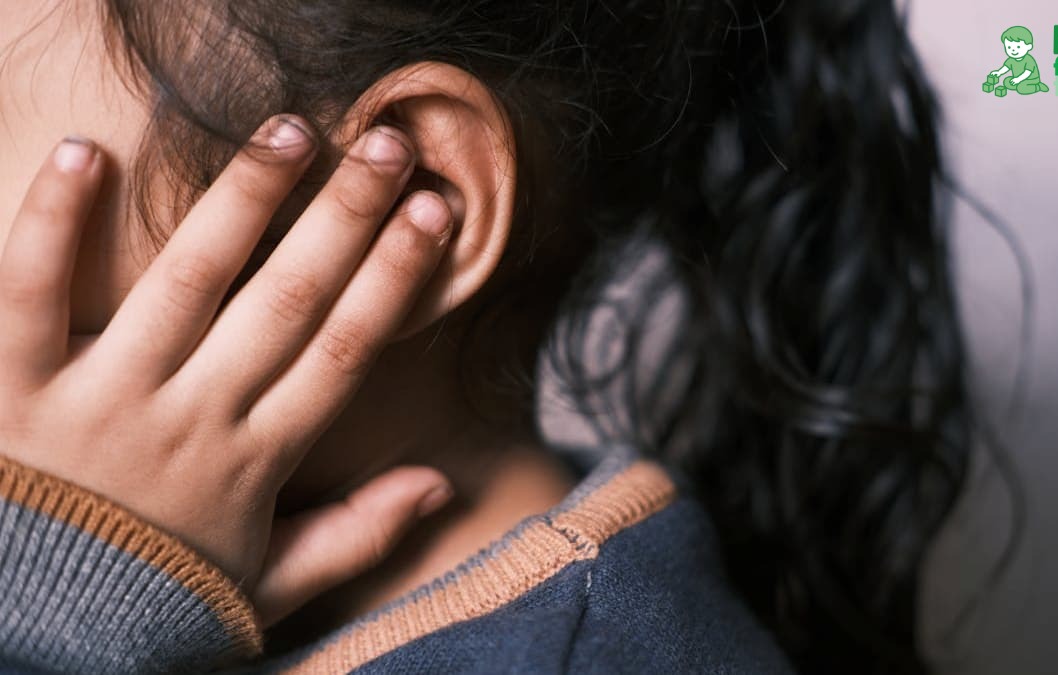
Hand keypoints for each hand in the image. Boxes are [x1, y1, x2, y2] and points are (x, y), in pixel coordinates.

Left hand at [0, 117, 454, 625]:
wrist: (31, 651)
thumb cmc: (150, 605)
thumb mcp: (268, 588)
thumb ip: (355, 536)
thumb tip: (444, 484)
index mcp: (255, 461)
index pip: (345, 350)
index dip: (396, 277)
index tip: (436, 212)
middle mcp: (191, 419)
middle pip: (288, 300)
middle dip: (346, 216)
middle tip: (390, 144)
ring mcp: (102, 401)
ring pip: (187, 281)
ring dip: (243, 199)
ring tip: (290, 130)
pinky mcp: (12, 392)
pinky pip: (29, 295)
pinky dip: (52, 224)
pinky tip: (84, 152)